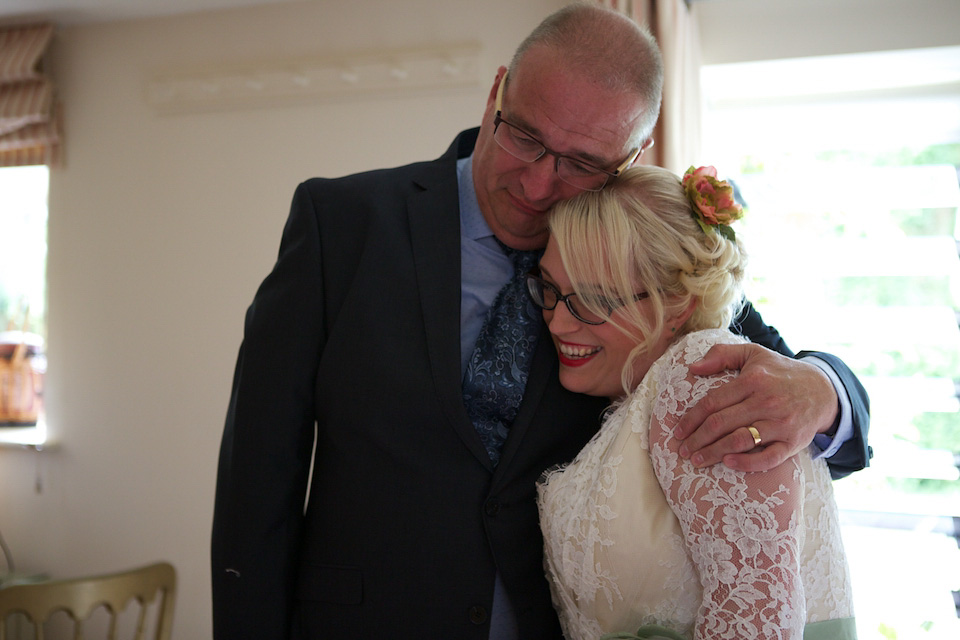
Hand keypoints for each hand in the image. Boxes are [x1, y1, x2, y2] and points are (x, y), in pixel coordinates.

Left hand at [675, 343, 838, 471]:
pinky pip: (768, 457)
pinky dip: (747, 462)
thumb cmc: (779, 372)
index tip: (677, 431)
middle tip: (682, 451)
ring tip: (697, 460)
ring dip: (714, 453)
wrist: (823, 390)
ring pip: (740, 440)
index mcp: (753, 380)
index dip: (691, 419)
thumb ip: (721, 355)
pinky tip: (728, 464)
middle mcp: (766, 402)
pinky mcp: (793, 442)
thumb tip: (692, 368)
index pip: (713, 402)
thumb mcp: (753, 353)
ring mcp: (781, 423)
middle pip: (721, 424)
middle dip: (697, 440)